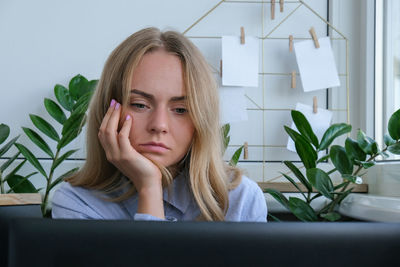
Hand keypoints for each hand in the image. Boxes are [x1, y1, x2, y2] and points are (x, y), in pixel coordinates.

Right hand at [98, 100, 163, 217]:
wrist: (148, 183)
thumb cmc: (143, 168)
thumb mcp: (131, 155)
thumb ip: (126, 144)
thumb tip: (127, 129)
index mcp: (110, 154)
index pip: (102, 133)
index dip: (105, 119)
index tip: (111, 107)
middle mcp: (110, 154)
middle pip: (103, 130)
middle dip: (108, 114)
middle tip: (114, 102)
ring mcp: (117, 155)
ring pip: (109, 131)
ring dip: (114, 116)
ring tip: (119, 105)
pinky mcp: (126, 155)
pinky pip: (122, 136)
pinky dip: (125, 125)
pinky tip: (130, 117)